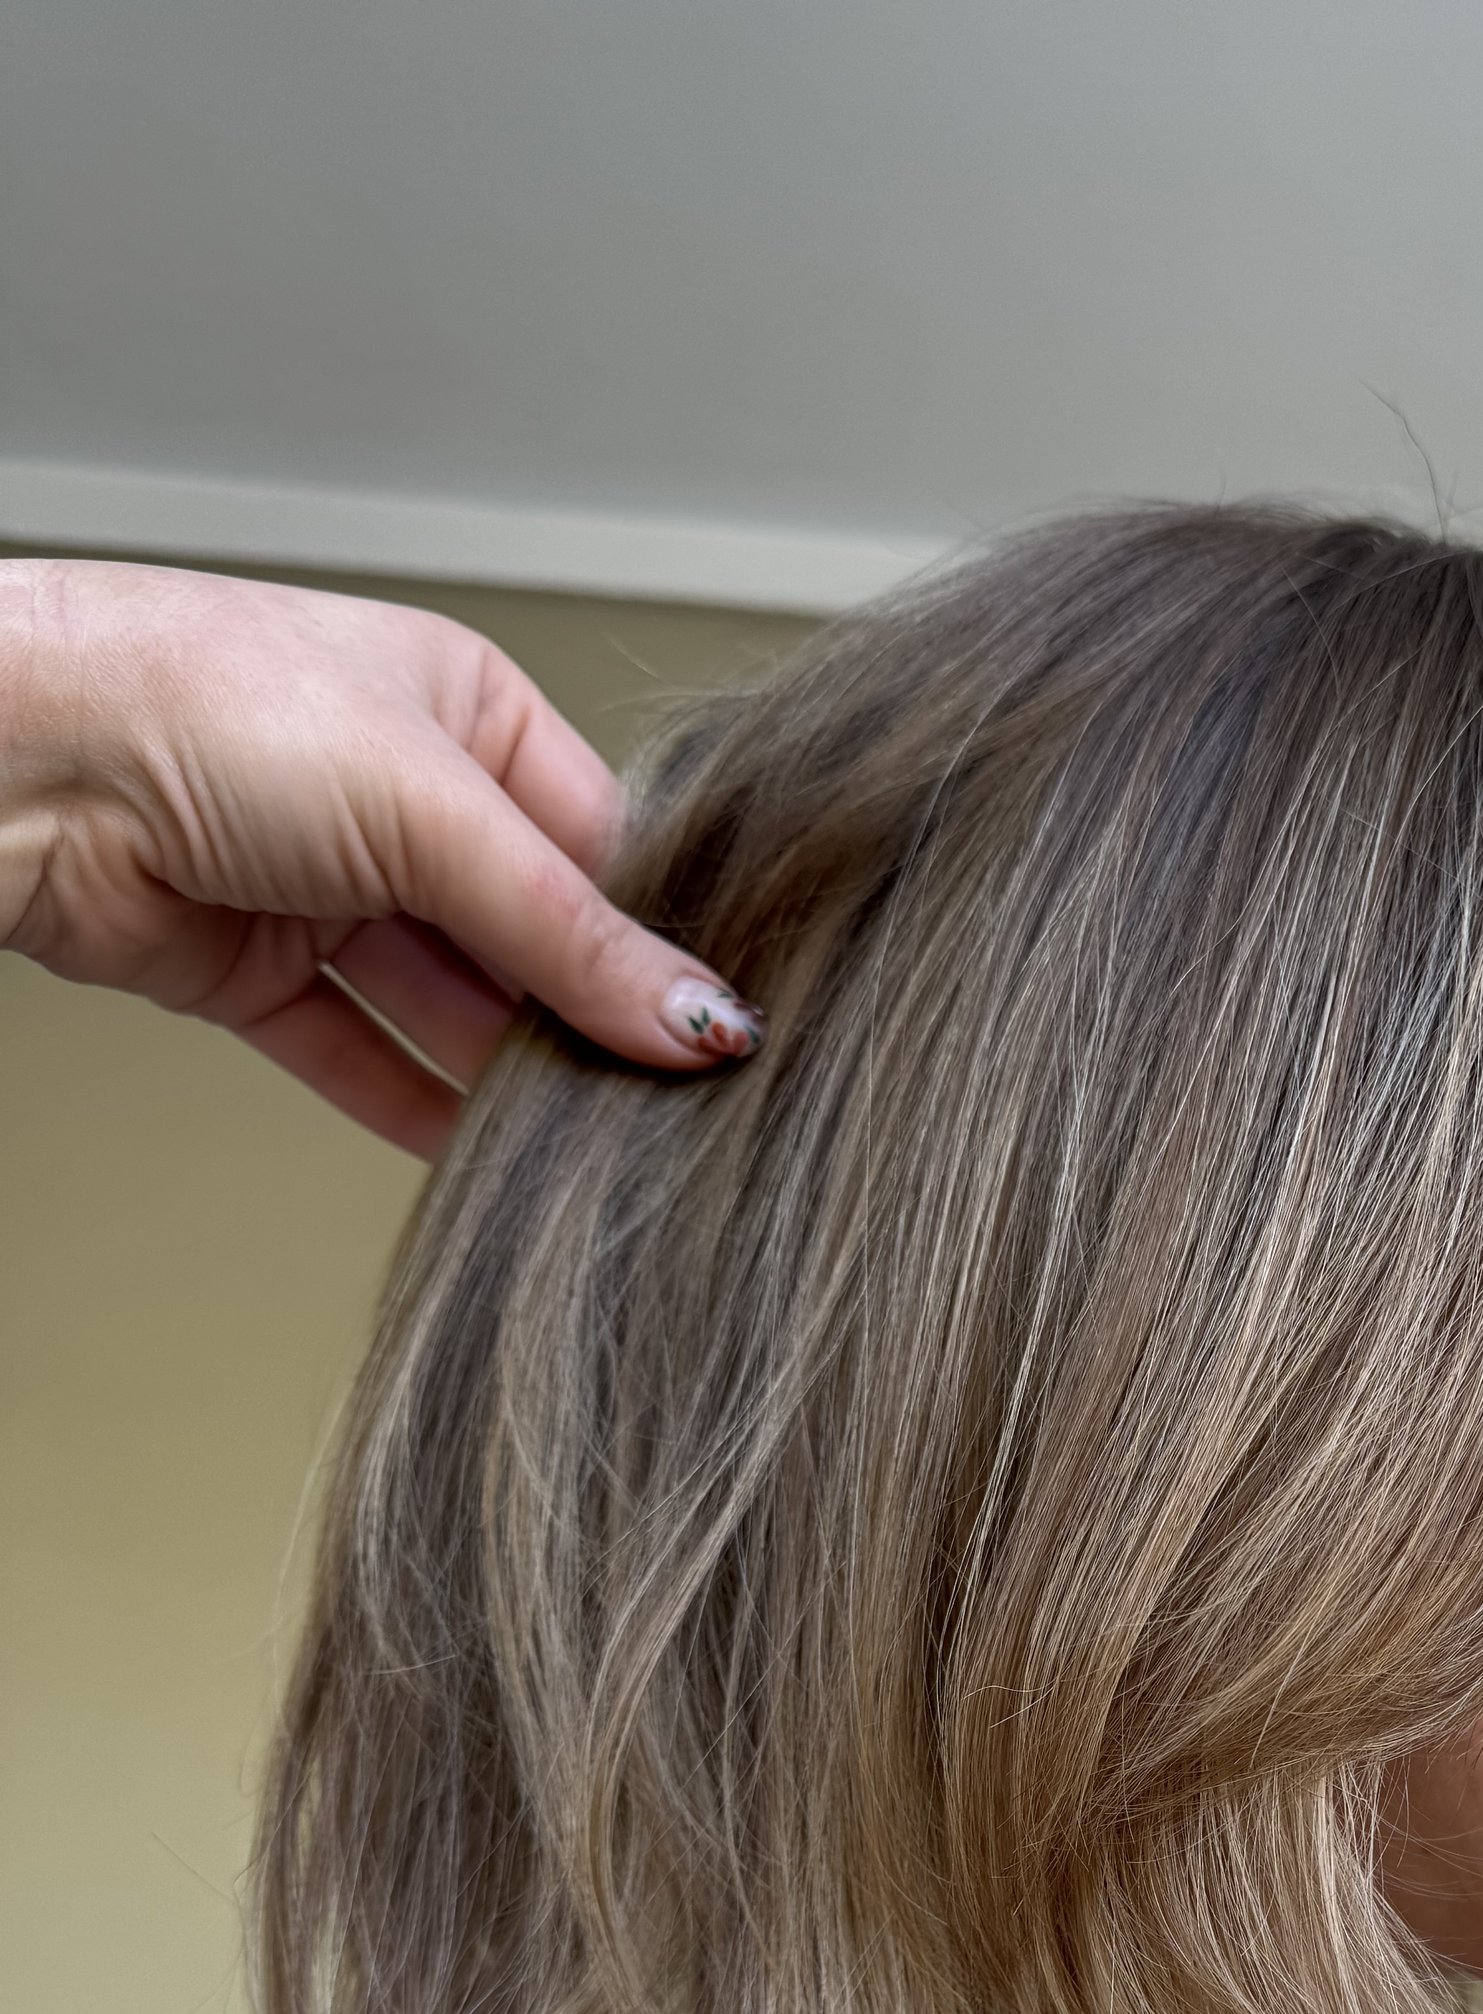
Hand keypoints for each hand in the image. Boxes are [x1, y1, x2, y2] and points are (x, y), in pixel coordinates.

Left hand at [0, 557, 763, 1161]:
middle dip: (586, 1017)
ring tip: (594, 1141)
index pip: (601, 847)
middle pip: (531, 938)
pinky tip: (484, 1157)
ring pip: (450, 1007)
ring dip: (509, 1074)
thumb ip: (569, 933)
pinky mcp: (260, 972)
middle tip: (669, 1102)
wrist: (14, 757)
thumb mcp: (431, 808)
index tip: (722, 1028)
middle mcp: (404, 798)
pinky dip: (418, 1111)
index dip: (657, 939)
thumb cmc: (199, 699)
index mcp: (466, 711)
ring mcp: (329, 890)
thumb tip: (696, 1016)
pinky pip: (362, 1055)